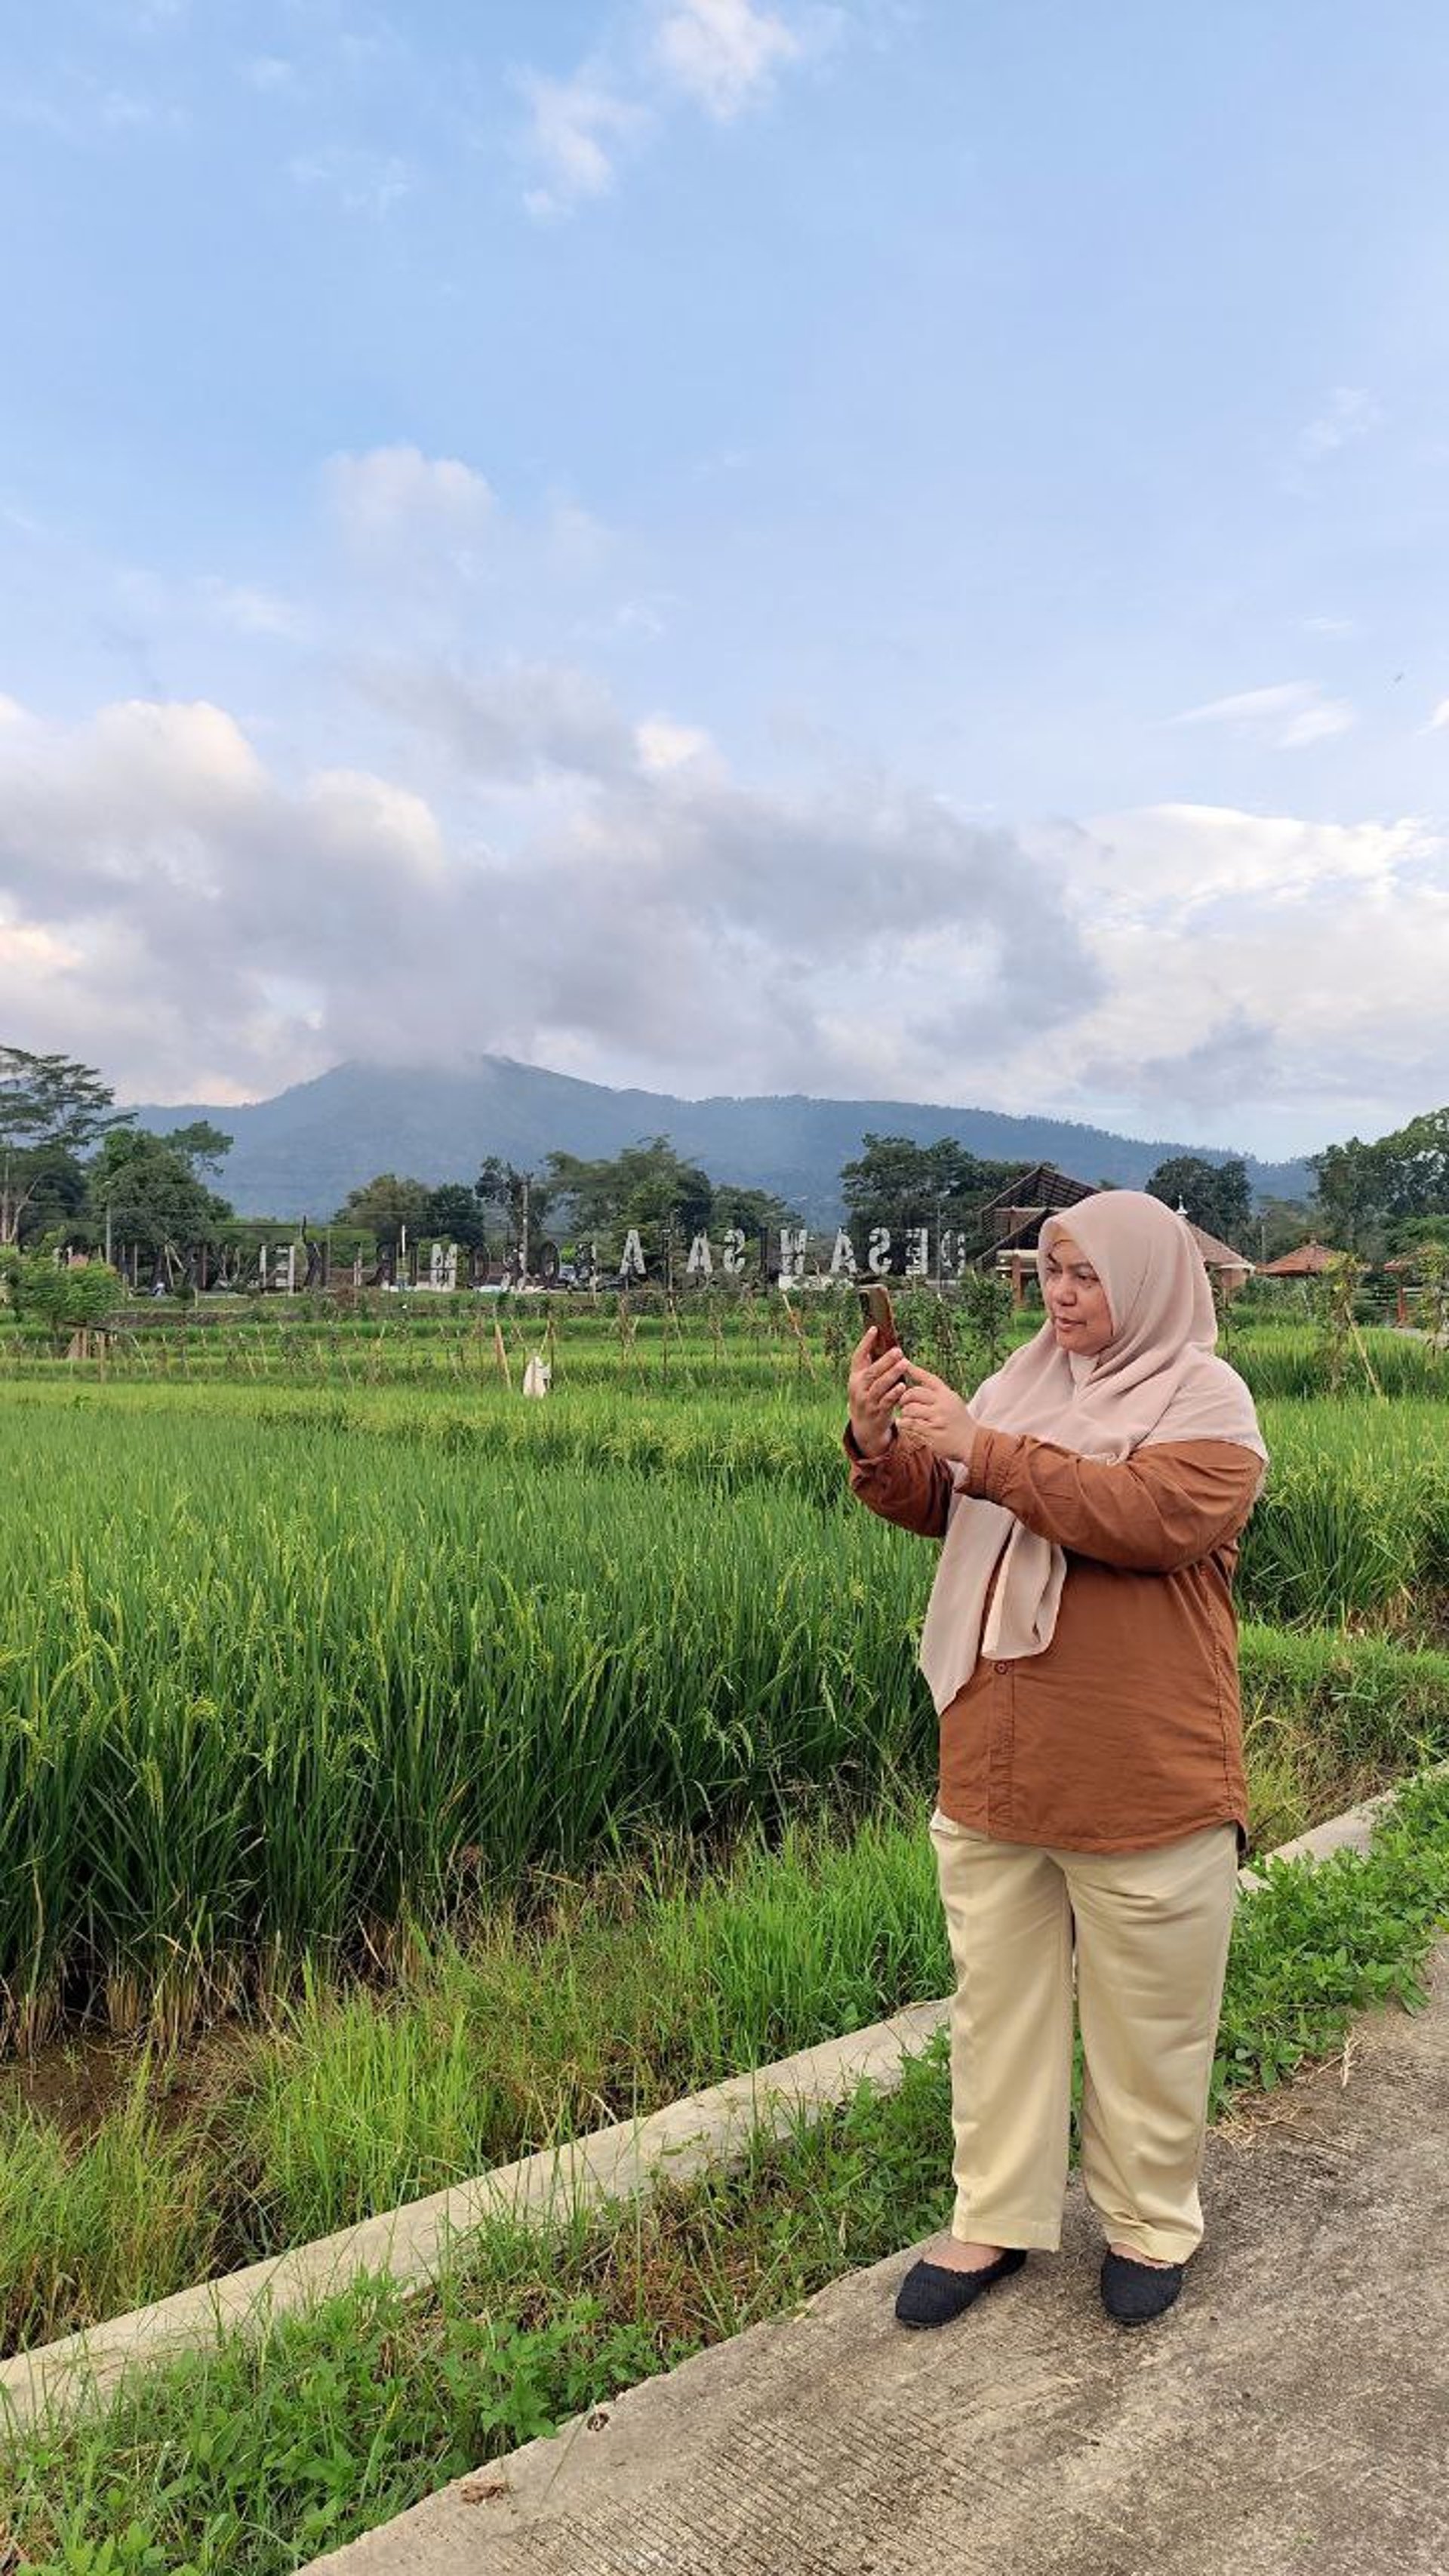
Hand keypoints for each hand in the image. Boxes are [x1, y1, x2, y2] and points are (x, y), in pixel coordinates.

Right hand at [847, 1328, 907, 1458]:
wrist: (864, 1426)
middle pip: (871, 1371)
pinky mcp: (877, 1412)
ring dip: (892, 1374)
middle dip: (885, 1360)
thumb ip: (872, 1365)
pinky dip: (894, 1393)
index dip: (865, 1342)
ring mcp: (867, 1400)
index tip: (874, 1328)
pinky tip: (903, 1386)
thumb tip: (885, 1342)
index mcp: (855, 1377)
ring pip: (879, 1385)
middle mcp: (858, 1388)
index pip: (858, 1356)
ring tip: (904, 1363)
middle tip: (898, 1350)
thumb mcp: (865, 1382)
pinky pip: (886, 1401)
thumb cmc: (868, 1397)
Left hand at [893, 1360, 975, 1462]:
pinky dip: (903, 1423)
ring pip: (910, 1410)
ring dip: (904, 1413)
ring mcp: (938, 1419)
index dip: (915, 1370)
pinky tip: (902, 1423)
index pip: (929, 1378)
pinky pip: (911, 1425)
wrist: (972, 1442)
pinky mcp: (933, 1433)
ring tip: (905, 1415)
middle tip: (902, 1403)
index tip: (904, 1363)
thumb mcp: (952, 1401)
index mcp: (947, 1394)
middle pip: (913, 1393)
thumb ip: (937, 1392)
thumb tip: (918, 1376)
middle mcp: (943, 1405)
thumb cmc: (958, 1420)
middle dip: (904, 1398)